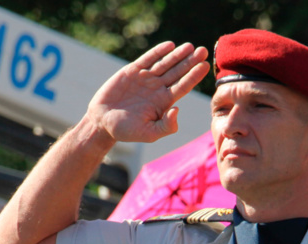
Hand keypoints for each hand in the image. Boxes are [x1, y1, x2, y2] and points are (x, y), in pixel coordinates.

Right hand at [87, 41, 209, 143]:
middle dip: (190, 62)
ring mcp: (146, 79)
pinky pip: (148, 59)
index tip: (205, 67)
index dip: (194, 76)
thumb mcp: (149, 133)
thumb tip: (177, 109)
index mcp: (164, 102)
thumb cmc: (126, 131)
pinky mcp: (133, 71)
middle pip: (178, 72)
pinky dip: (158, 52)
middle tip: (203, 51)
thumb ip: (166, 126)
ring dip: (177, 55)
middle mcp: (158, 88)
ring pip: (165, 64)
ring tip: (189, 46)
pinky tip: (169, 46)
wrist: (102, 121)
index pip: (183, 87)